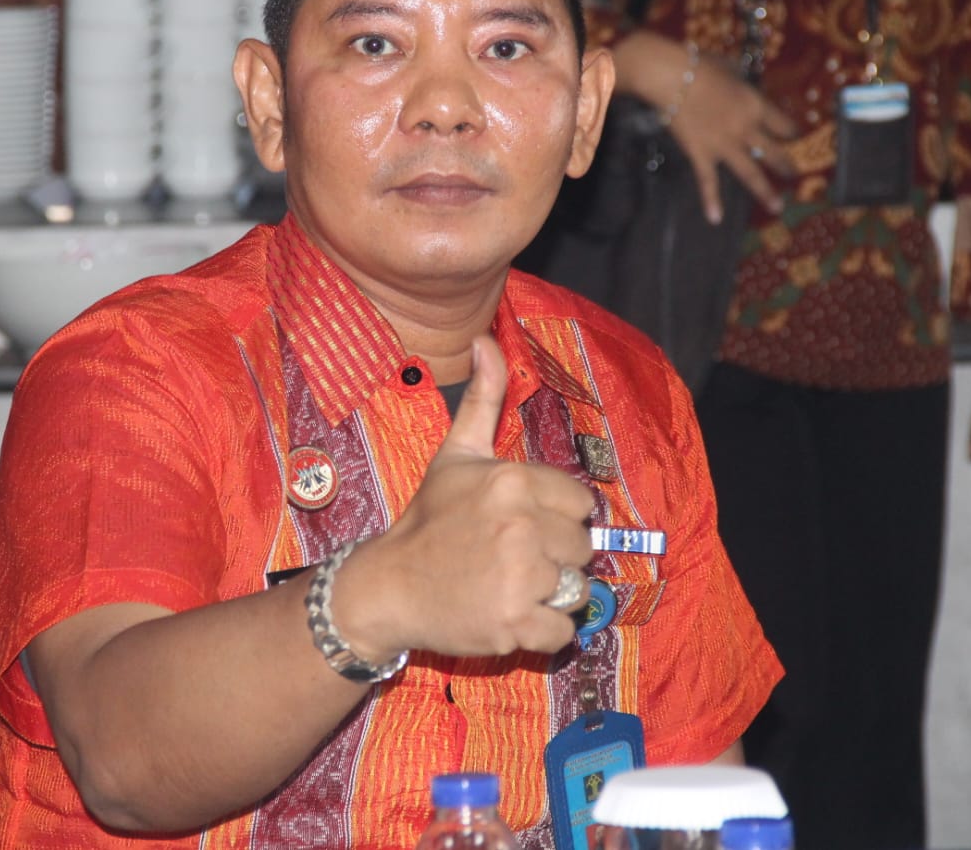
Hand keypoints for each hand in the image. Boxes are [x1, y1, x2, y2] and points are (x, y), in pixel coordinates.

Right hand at [338, 336, 594, 658]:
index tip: (522, 525)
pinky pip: (561, 631)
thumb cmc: (428, 520)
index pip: (581, 504)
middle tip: (511, 559)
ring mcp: (518, 577)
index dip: (556, 517)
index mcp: (512, 481)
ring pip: (577, 589)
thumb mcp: (456, 455)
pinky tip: (508, 615)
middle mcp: (520, 525)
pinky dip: (541, 631)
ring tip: (510, 586)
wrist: (387, 586)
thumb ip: (483, 398)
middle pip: (583, 548)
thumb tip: (486, 339)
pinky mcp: (514, 623)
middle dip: (554, 556)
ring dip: (550, 594)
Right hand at [612, 31, 798, 223]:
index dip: (792, 131)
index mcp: (756, 105)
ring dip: (765, 192)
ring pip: (751, 174)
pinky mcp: (702, 155)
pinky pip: (708, 182)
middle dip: (786, 166)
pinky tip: (715, 218)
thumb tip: (739, 74)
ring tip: (776, 207)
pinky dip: (711, 201)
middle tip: (794, 176)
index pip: (783, 124)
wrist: (671, 76)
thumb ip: (738, 76)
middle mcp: (746, 129)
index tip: (794, 137)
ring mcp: (725, 145)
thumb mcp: (728, 65)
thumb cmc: (699, 65)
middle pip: (774, 152)